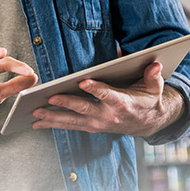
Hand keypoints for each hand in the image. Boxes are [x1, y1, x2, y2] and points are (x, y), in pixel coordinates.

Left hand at [31, 61, 180, 137]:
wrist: (148, 123)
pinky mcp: (90, 127)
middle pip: (84, 109)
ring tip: (34, 114)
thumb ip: (153, 75)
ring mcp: (97, 124)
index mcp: (123, 104)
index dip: (97, 89)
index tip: (83, 82)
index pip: (108, 95)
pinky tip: (37, 121)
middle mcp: (107, 116)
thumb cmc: (148, 100)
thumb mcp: (155, 87)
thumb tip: (154, 63)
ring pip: (72, 121)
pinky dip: (53, 124)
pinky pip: (69, 126)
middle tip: (48, 99)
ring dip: (52, 118)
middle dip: (65, 104)